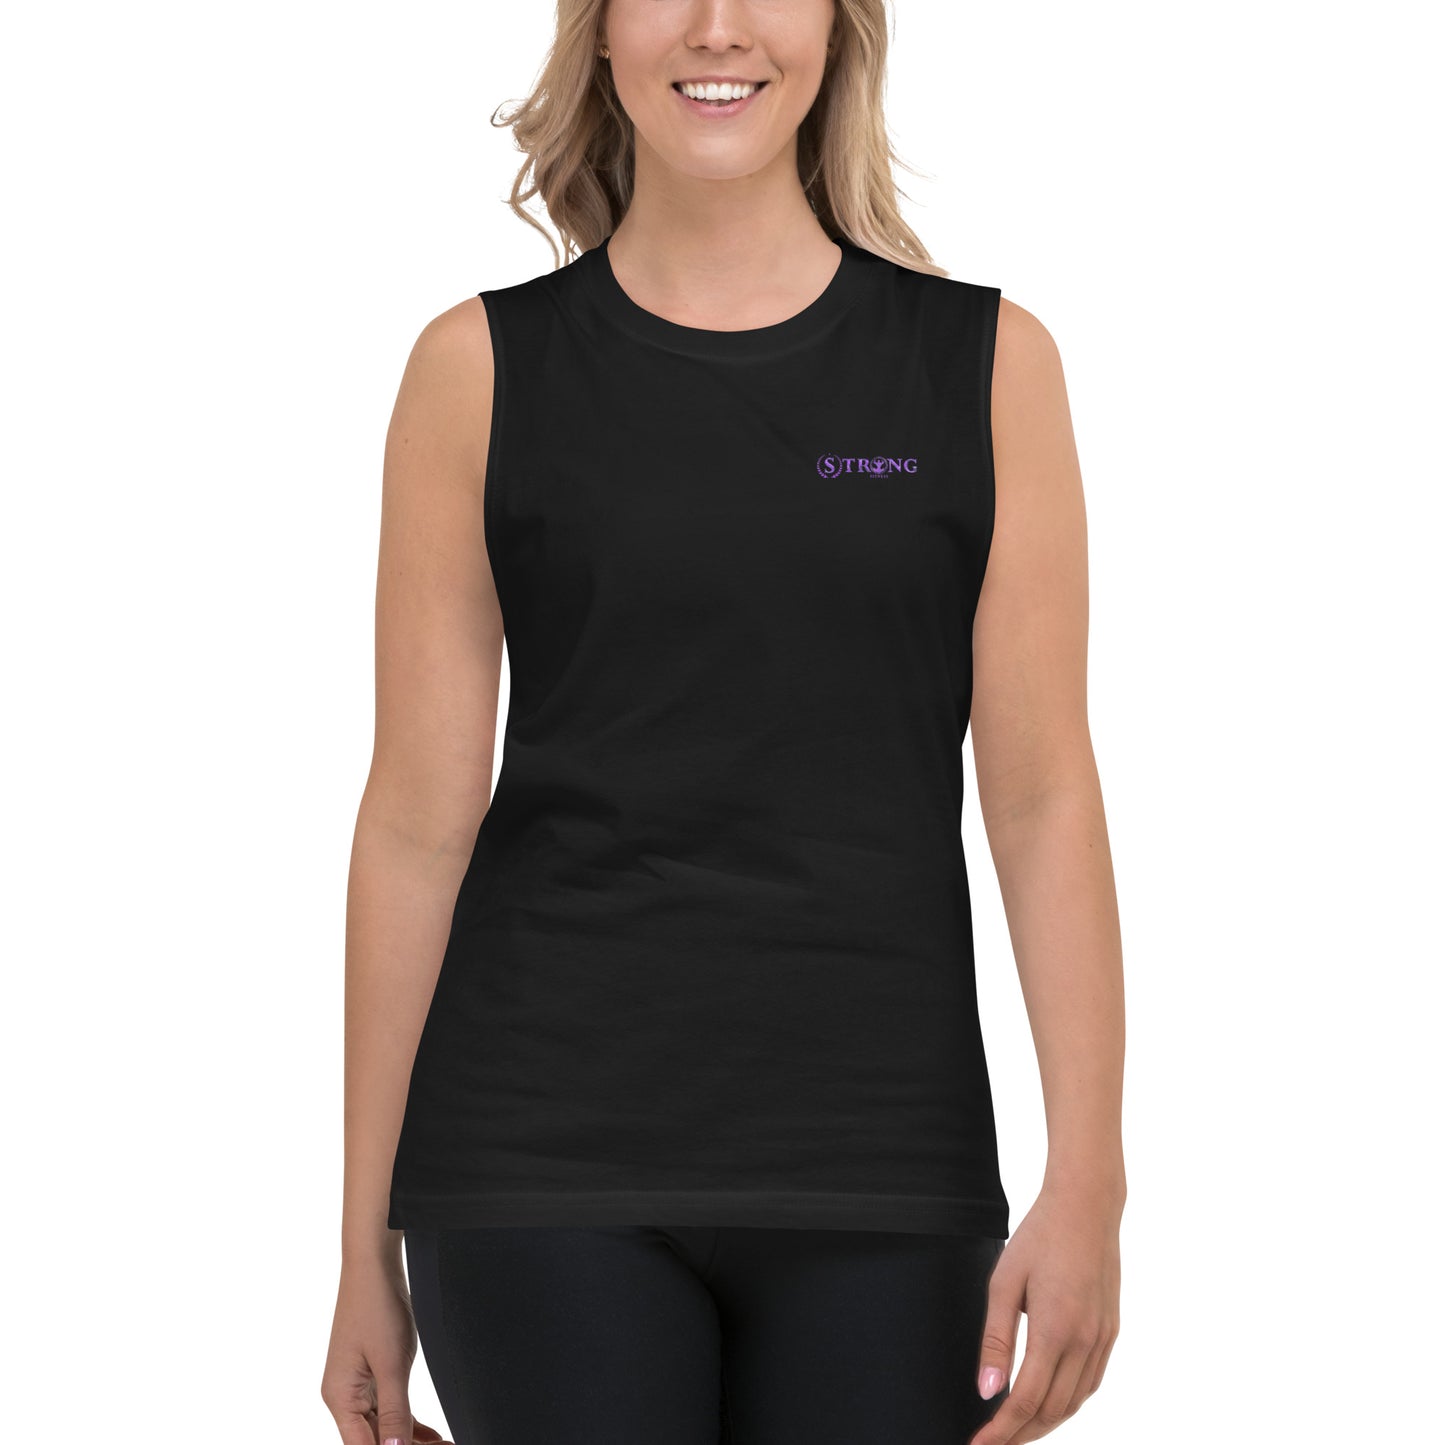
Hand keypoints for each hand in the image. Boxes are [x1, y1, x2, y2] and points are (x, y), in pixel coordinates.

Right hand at [320, 1252, 453, 1444]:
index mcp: (340, 1399)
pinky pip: (388, 1408)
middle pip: (374, 1440)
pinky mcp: (371, 1374)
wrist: (374, 1266)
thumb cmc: (376, 1307)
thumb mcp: (391, 1364)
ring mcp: (356, 1385)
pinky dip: (408, 1422)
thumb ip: (394, 1411)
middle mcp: (344, 1396)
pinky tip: (431, 1436)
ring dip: (410, 1440)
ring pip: (383, 1427)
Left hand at [969, 1180, 1121, 1442]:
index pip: (1026, 1402)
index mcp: (1055, 1331)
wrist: (1086, 1207)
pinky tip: (1049, 1404)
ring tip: (1015, 1430)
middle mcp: (1085, 1342)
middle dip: (1020, 1435)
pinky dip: (1067, 1403)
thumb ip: (995, 1340)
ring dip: (1045, 1423)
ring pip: (1074, 1403)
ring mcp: (1102, 1339)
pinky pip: (1090, 1383)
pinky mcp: (1110, 1332)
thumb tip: (987, 1391)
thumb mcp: (1004, 1283)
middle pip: (1052, 1411)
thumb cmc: (1039, 1238)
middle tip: (991, 1442)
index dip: (1001, 1431)